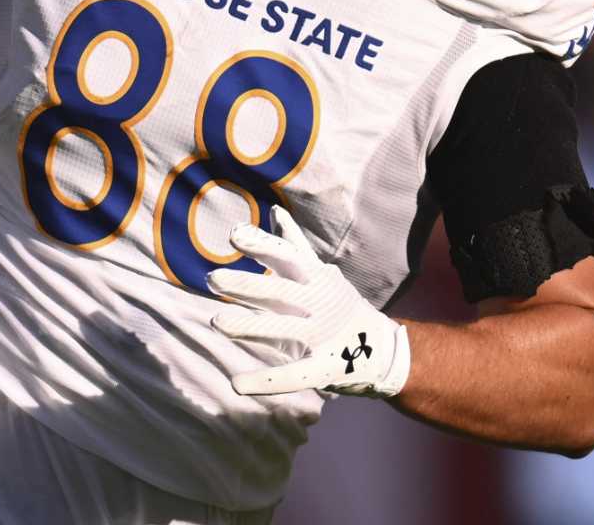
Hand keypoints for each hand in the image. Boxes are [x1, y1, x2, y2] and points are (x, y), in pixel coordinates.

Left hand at [208, 208, 410, 397]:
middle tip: (213, 279)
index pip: (288, 256)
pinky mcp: (326, 368)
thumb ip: (292, 245)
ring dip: (250, 325)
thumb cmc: (337, 305)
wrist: (381, 349)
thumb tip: (275, 211)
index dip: (262, 245)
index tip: (234, 235)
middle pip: (280, 291)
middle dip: (247, 284)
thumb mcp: (317, 273)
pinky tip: (237, 383)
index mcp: (316, 278)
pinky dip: (267, 380)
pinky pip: (295, 374)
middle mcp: (320, 303)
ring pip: (284, 327)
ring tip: (217, 323)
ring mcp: (324, 335)